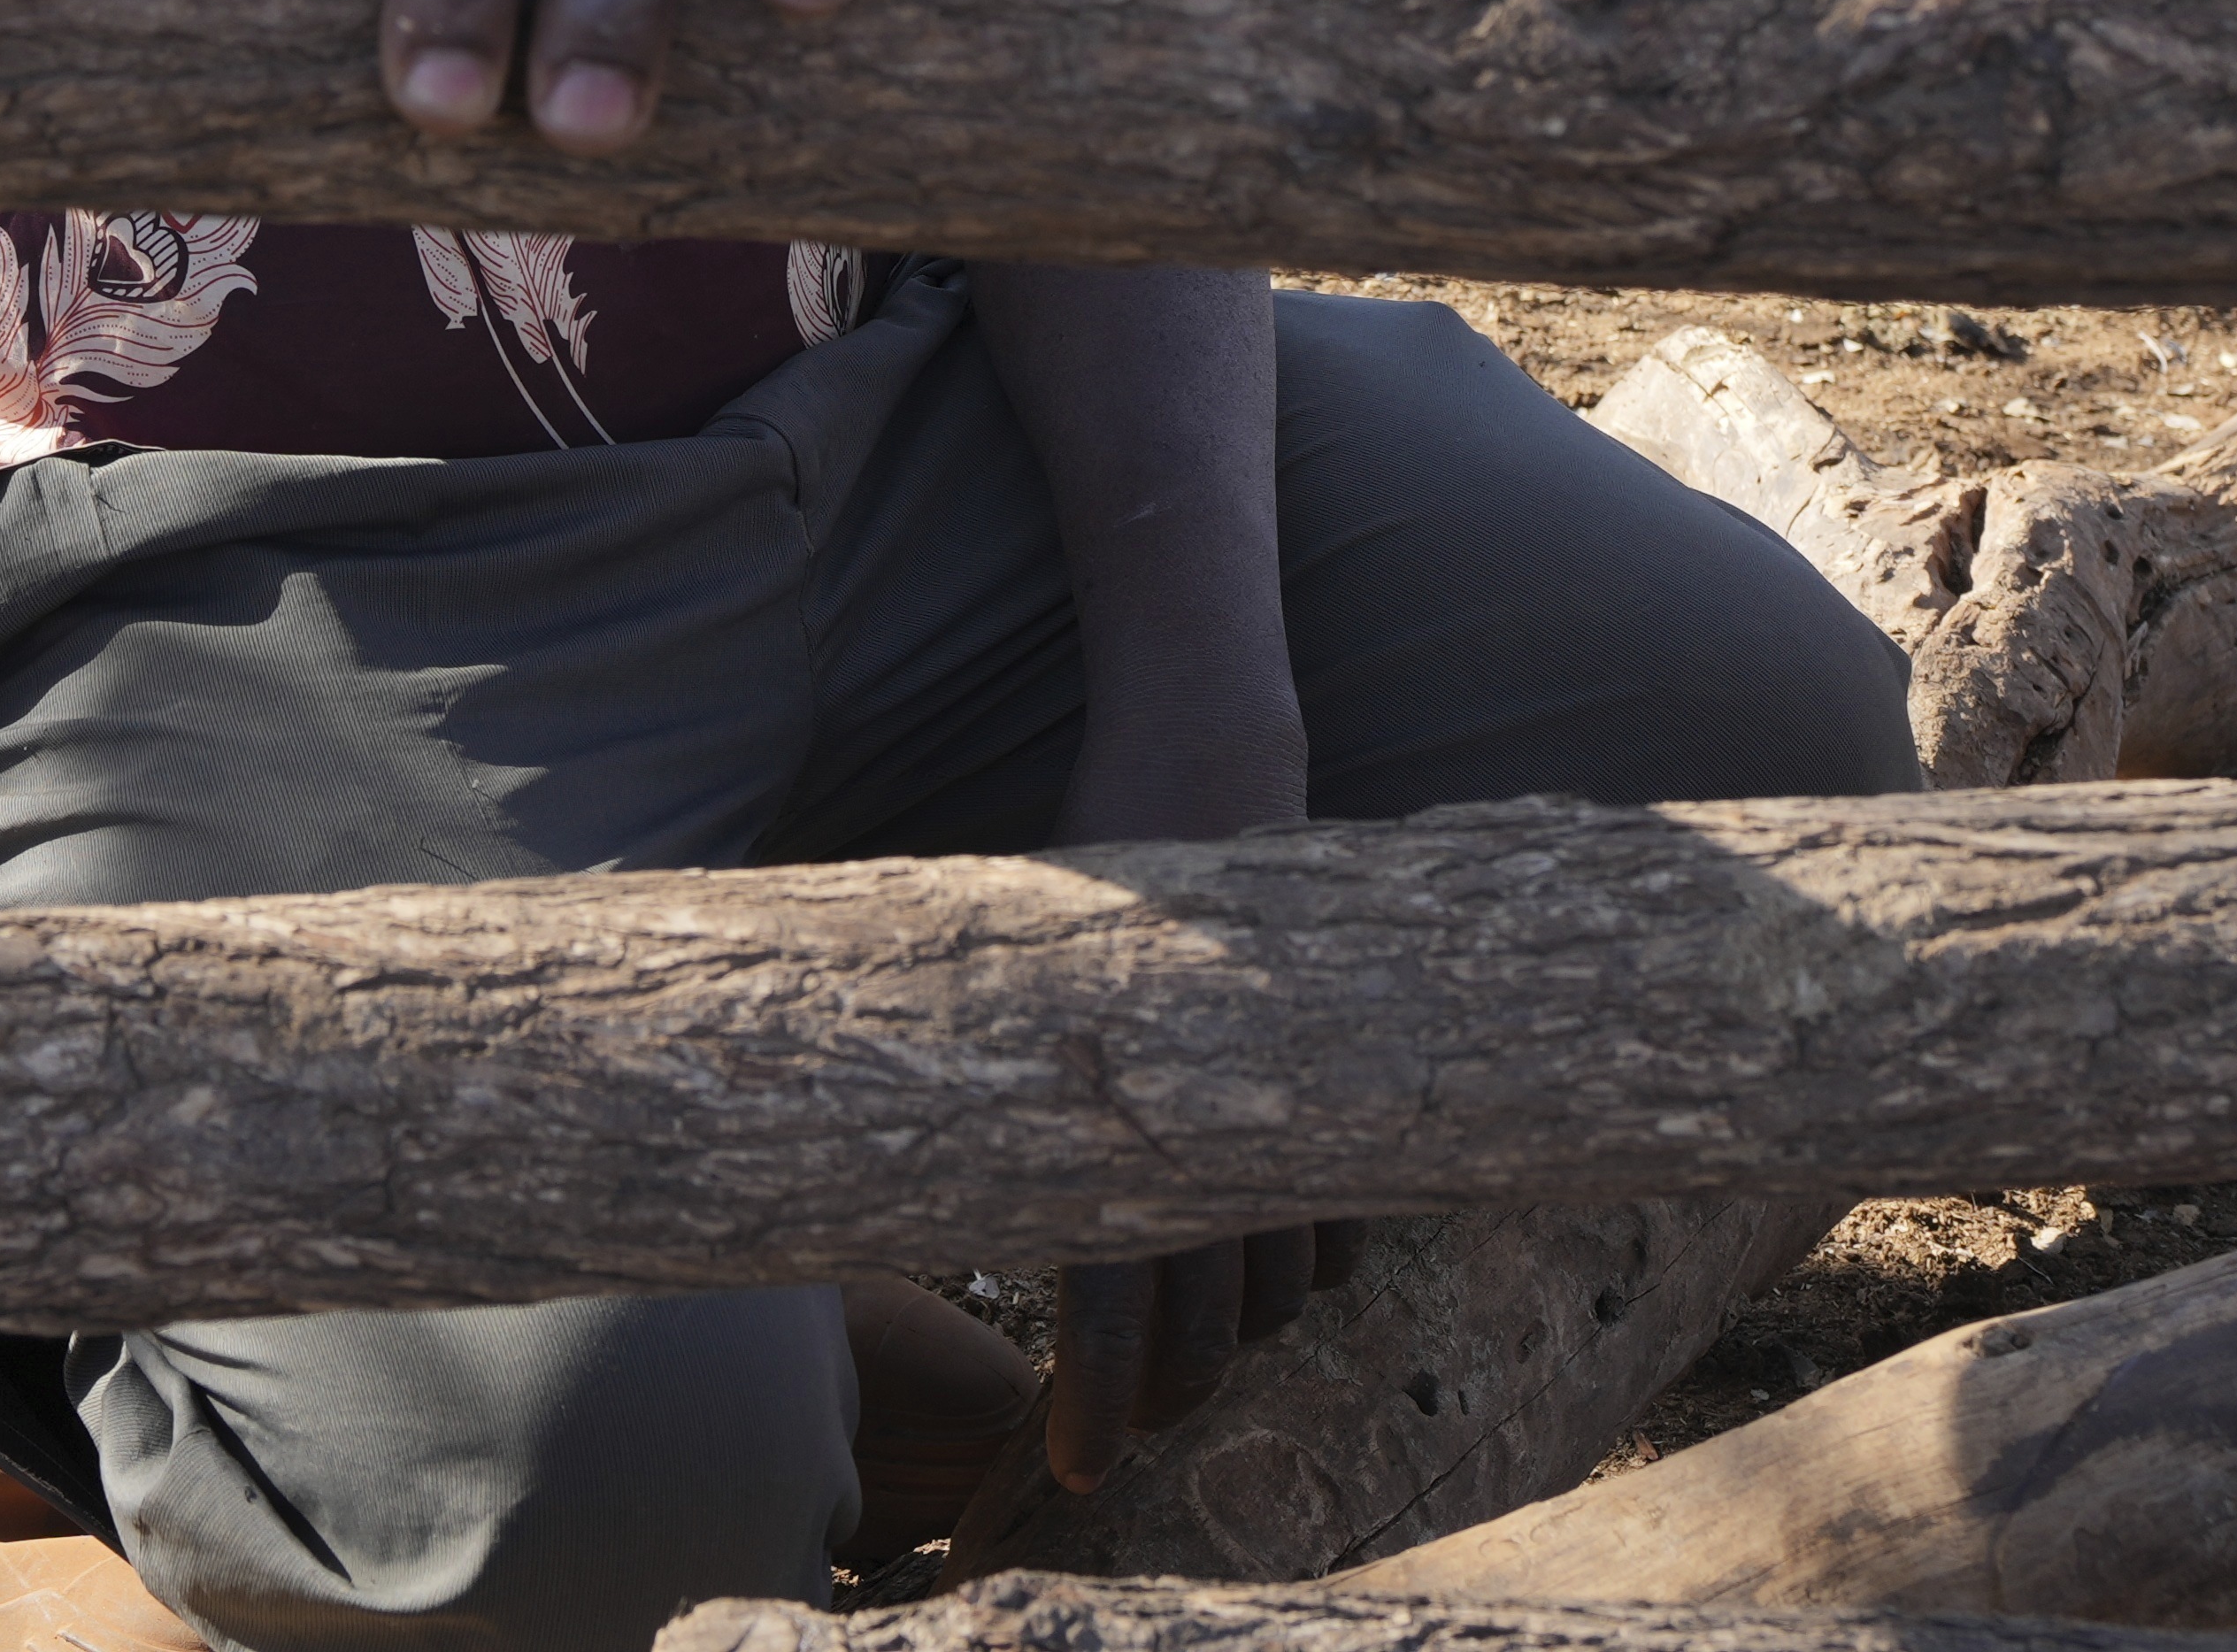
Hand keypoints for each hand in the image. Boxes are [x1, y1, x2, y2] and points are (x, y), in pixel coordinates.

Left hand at [1040, 666, 1323, 1485]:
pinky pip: (1342, 1236)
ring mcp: (1292, 1128)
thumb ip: (996, 1095)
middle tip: (1123, 1429)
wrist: (1201, 766)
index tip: (1076, 1470)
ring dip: (1234, 1339)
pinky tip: (1266, 1269)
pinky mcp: (1341, 1103)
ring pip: (1281, 1297)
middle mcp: (1218, 1144)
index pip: (1113, 1313)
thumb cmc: (1079, 877)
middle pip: (1206, 1333)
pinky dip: (1305, 1269)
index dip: (1096, 1405)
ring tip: (1183, 1358)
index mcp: (1119, 1128)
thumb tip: (895, 1177)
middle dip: (1164, 1397)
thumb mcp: (1010, 976)